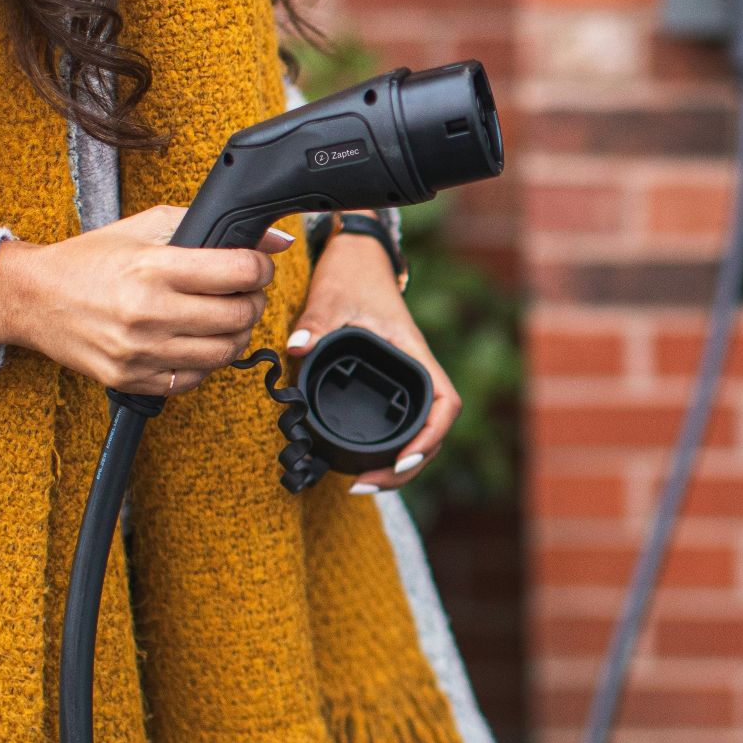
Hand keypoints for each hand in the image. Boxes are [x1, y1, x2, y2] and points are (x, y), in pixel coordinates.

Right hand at [0, 204, 292, 394]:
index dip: (260, 268)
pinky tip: (196, 341)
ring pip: (223, 354)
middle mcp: (147, 312)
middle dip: (253, 302)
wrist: (33, 297)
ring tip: (225, 317)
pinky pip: (193, 379)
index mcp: (153, 268)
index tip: (257, 267)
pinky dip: (205, 362)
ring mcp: (139, 351)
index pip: (239, 273)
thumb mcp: (146, 228)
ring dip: (236, 334)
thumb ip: (209, 228)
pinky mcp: (131, 379)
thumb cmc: (91, 259)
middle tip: (245, 294)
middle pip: (239, 317)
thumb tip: (274, 240)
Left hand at [286, 217, 458, 490]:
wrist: (358, 258)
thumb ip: (315, 323)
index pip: (444, 404)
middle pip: (433, 432)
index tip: (402, 458)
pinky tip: (365, 463)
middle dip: (406, 466)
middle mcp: (415, 372)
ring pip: (419, 433)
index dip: (430, 437)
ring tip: (364, 483)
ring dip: (399, 465)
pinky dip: (389, 449)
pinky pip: (401, 423)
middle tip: (367, 484)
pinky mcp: (390, 383)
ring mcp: (404, 380)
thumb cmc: (352, 275)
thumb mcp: (332, 297)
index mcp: (414, 354)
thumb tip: (298, 347)